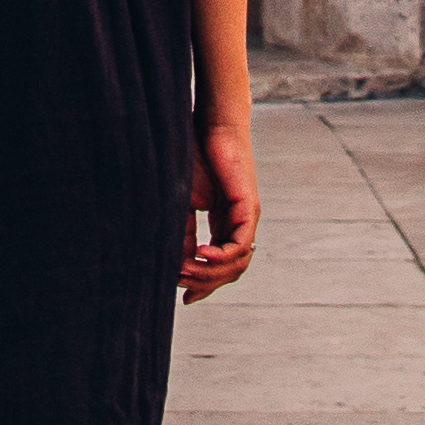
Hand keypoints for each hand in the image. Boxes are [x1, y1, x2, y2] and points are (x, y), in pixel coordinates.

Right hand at [179, 105, 256, 299]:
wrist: (208, 127)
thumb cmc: (192, 157)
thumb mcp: (182, 203)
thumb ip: (183, 233)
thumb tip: (176, 264)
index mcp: (224, 224)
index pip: (220, 266)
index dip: (203, 285)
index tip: (182, 297)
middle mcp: (239, 225)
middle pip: (230, 272)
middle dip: (205, 284)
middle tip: (182, 288)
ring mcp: (246, 218)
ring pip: (236, 264)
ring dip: (210, 274)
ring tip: (185, 271)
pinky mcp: (248, 209)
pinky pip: (240, 246)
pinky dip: (219, 257)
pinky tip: (199, 255)